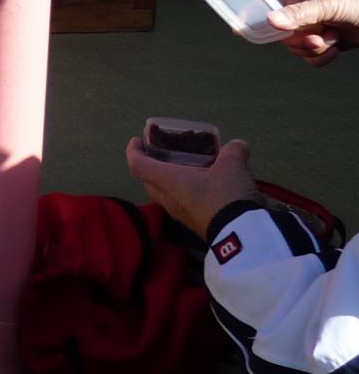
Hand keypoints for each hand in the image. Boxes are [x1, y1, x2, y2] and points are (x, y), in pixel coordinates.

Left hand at [126, 135, 258, 237]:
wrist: (240, 233)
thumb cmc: (224, 194)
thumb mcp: (233, 165)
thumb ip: (233, 150)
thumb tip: (237, 146)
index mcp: (167, 180)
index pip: (138, 165)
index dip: (133, 151)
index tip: (136, 141)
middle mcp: (167, 198)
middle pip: (149, 181)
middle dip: (151, 166)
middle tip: (165, 154)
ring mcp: (179, 214)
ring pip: (165, 194)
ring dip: (170, 181)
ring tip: (188, 167)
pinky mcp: (192, 223)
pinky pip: (180, 204)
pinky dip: (185, 192)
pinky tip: (205, 185)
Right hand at [265, 0, 358, 65]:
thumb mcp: (331, 5)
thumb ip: (300, 13)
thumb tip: (271, 20)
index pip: (266, 4)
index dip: (262, 18)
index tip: (262, 30)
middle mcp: (303, 10)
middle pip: (281, 33)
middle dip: (300, 41)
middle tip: (318, 37)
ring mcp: (314, 26)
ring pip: (295, 47)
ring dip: (315, 49)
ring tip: (334, 39)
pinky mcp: (325, 41)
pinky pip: (309, 57)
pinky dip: (321, 57)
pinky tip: (337, 47)